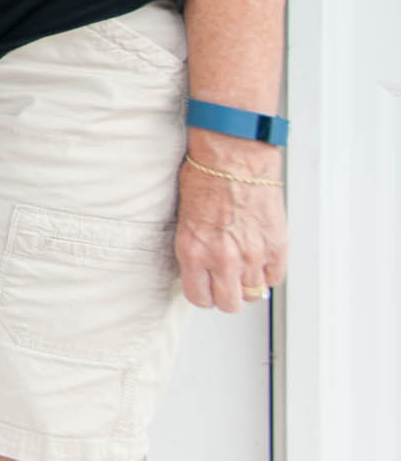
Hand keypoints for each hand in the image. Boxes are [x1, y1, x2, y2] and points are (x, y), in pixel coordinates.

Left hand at [175, 138, 287, 310]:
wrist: (234, 156)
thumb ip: (195, 248)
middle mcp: (222, 258)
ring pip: (254, 294)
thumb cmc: (206, 176)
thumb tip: (203, 268)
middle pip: (229, 304)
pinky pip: (275, 277)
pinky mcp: (276, 247)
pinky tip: (260, 259)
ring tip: (244, 268)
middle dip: (227, 296)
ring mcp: (252, 255)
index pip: (199, 297)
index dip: (203, 294)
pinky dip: (269, 272)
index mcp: (193, 250)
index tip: (206, 287)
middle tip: (227, 282)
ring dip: (249, 285)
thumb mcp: (185, 217)